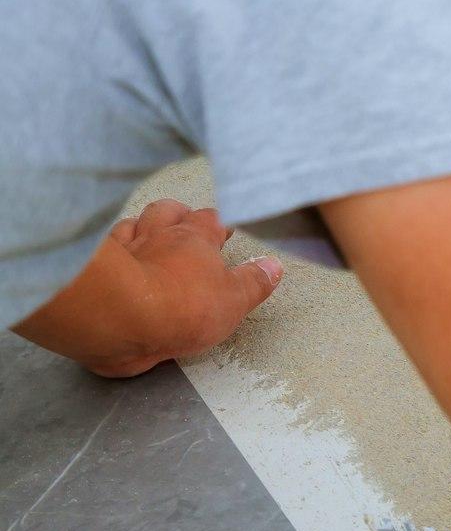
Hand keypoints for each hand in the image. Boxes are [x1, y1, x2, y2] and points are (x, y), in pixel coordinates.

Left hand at [13, 198, 282, 376]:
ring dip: (144, 225)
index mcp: (195, 239)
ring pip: (135, 223)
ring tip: (151, 231)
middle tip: (185, 220)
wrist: (119, 319)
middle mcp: (158, 235)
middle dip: (178, 214)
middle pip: (168, 211)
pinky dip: (116, 245)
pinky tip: (119, 250)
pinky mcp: (98, 268)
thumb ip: (253, 283)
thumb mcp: (234, 301)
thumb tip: (272, 266)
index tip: (227, 227)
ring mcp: (125, 248)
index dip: (221, 222)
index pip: (212, 219)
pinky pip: (106, 245)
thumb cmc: (180, 307)